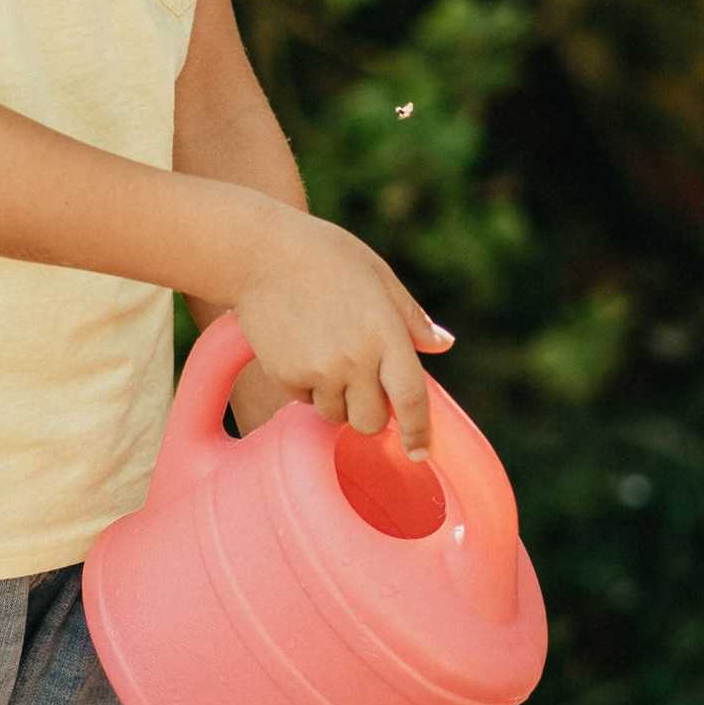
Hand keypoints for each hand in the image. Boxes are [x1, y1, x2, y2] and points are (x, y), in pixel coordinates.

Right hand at [230, 210, 453, 458]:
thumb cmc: (326, 256)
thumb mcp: (378, 276)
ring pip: (335, 414)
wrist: (259, 253)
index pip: (411, 398)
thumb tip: (443, 344)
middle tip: (361, 383)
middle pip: (371, 422)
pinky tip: (300, 347)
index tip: (420, 451)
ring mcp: (318, 370)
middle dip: (370, 412)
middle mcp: (354, 359)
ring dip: (336, 398)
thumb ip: (411, 317)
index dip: (419, 432)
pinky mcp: (285, 376)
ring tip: (325, 352)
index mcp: (385, 333)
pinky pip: (304, 400)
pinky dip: (306, 385)